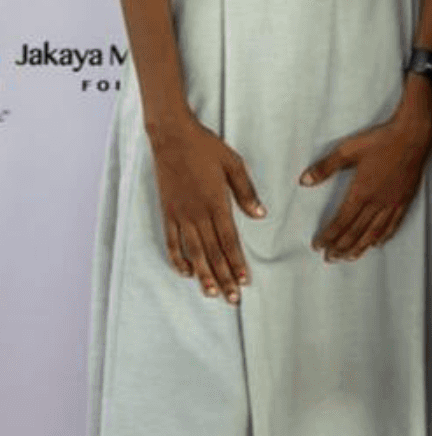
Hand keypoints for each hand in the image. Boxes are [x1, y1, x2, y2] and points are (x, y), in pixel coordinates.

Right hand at [148, 114, 264, 302]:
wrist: (172, 136)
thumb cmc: (206, 147)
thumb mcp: (233, 164)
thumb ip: (245, 191)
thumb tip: (260, 214)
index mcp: (216, 203)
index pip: (229, 240)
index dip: (237, 262)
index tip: (245, 281)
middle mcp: (197, 213)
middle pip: (212, 252)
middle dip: (223, 277)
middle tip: (232, 298)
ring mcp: (180, 214)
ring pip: (193, 252)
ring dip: (203, 274)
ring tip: (211, 294)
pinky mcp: (167, 212)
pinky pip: (171, 241)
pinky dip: (178, 259)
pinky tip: (185, 273)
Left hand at [303, 83, 431, 261]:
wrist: (413, 135)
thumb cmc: (380, 140)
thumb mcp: (348, 149)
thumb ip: (325, 167)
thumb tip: (304, 180)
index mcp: (361, 192)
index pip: (341, 222)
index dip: (328, 236)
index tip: (318, 245)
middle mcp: (377, 202)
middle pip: (356, 232)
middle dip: (341, 247)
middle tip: (329, 258)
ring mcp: (392, 203)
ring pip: (374, 233)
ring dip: (359, 248)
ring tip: (349, 258)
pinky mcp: (405, 200)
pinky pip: (393, 225)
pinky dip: (384, 237)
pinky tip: (377, 244)